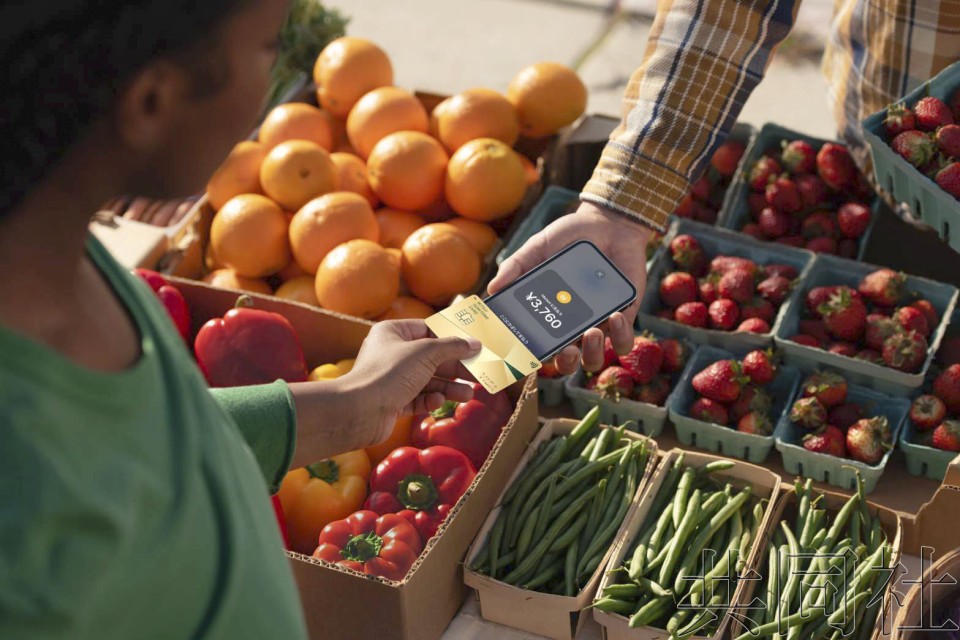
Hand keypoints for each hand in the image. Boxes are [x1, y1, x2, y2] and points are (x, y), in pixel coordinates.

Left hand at [341, 320, 480, 443]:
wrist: (359, 411)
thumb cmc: (389, 373)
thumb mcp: (426, 353)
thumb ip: (452, 347)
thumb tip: (475, 343)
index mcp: (393, 332)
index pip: (427, 330)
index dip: (450, 338)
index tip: (472, 345)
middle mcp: (391, 353)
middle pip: (431, 357)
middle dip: (454, 367)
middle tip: (477, 374)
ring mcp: (391, 379)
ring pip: (427, 380)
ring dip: (448, 387)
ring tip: (467, 395)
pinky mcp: (392, 401)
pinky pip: (417, 398)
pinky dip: (430, 400)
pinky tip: (437, 403)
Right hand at [488, 201, 652, 373]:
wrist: (608, 224)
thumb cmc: (569, 238)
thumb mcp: (538, 247)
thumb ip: (516, 266)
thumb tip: (492, 288)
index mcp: (548, 315)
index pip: (535, 345)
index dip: (528, 357)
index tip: (524, 353)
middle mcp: (571, 327)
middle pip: (565, 362)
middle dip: (565, 362)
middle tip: (566, 349)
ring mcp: (598, 325)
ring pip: (593, 359)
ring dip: (592, 353)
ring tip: (591, 332)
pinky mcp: (624, 318)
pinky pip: (623, 341)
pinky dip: (621, 335)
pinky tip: (614, 316)